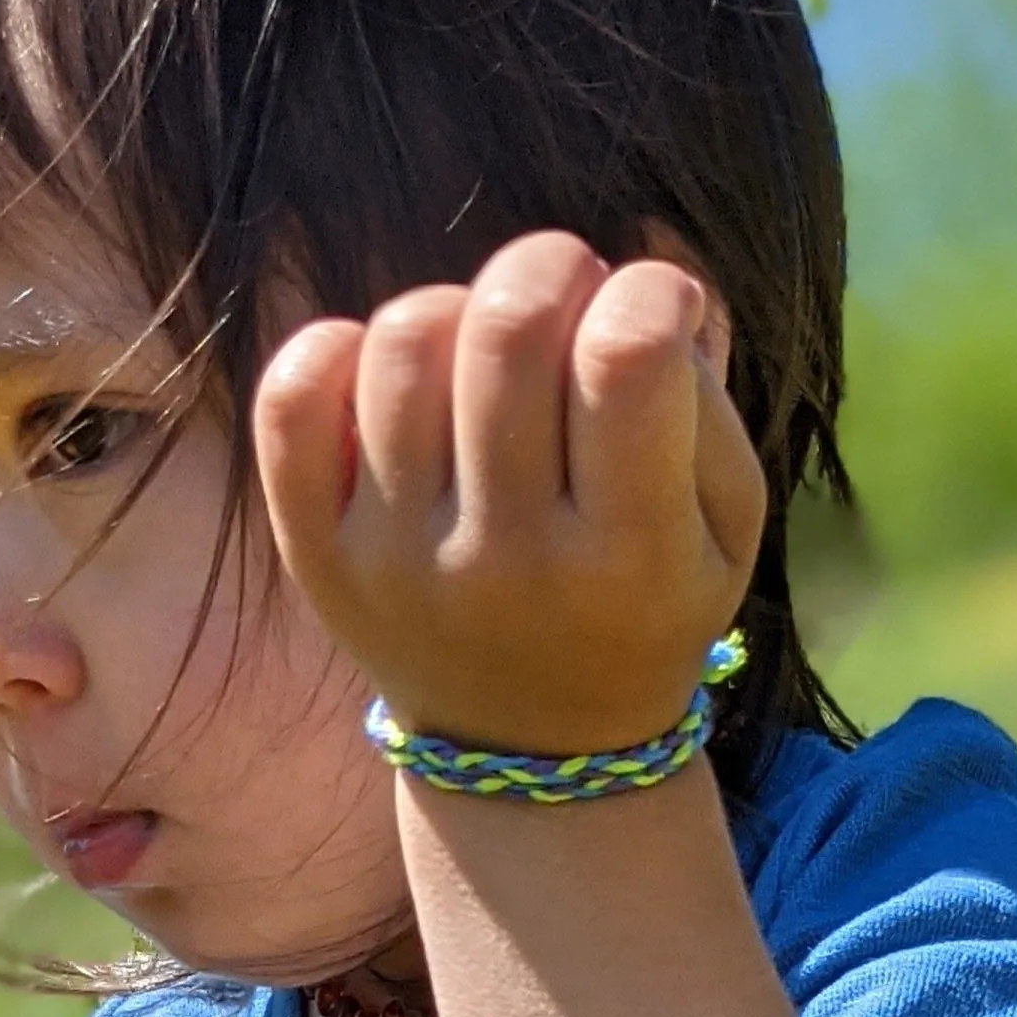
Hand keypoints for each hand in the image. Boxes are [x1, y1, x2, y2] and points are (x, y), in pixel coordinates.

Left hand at [253, 230, 766, 759]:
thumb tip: (651, 267)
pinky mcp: (319, 558)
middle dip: (551, 268)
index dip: (649, 291)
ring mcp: (399, 563)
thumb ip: (707, 390)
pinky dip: (332, 349)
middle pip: (507, 328)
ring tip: (486, 356)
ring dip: (455, 308)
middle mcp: (506, 566)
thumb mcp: (724, 526)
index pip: (626, 356)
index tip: (654, 310)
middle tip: (568, 297)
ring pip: (403, 342)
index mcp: (628, 559)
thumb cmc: (644, 601)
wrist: (530, 750)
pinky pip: (292, 402)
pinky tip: (390, 375)